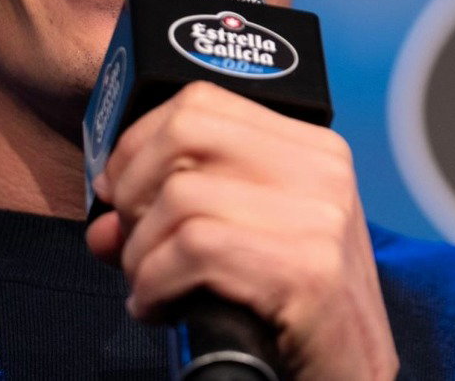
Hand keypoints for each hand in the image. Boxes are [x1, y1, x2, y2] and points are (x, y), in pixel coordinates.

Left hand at [84, 82, 398, 379]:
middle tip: (130, 242)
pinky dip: (155, 284)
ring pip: (180, 197)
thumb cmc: (295, 317)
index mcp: (312, 150)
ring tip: (148, 288)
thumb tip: (101, 223)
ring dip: (141, 253)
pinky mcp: (306, 270)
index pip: (201, 102)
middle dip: (133, 190)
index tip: (117, 190)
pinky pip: (193, 250)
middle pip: (184, 134)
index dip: (138, 143)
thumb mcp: (242, 247)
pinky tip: (160, 309)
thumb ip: (173, 220)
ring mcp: (319, 217)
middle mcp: (322, 170)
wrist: (353, 380)